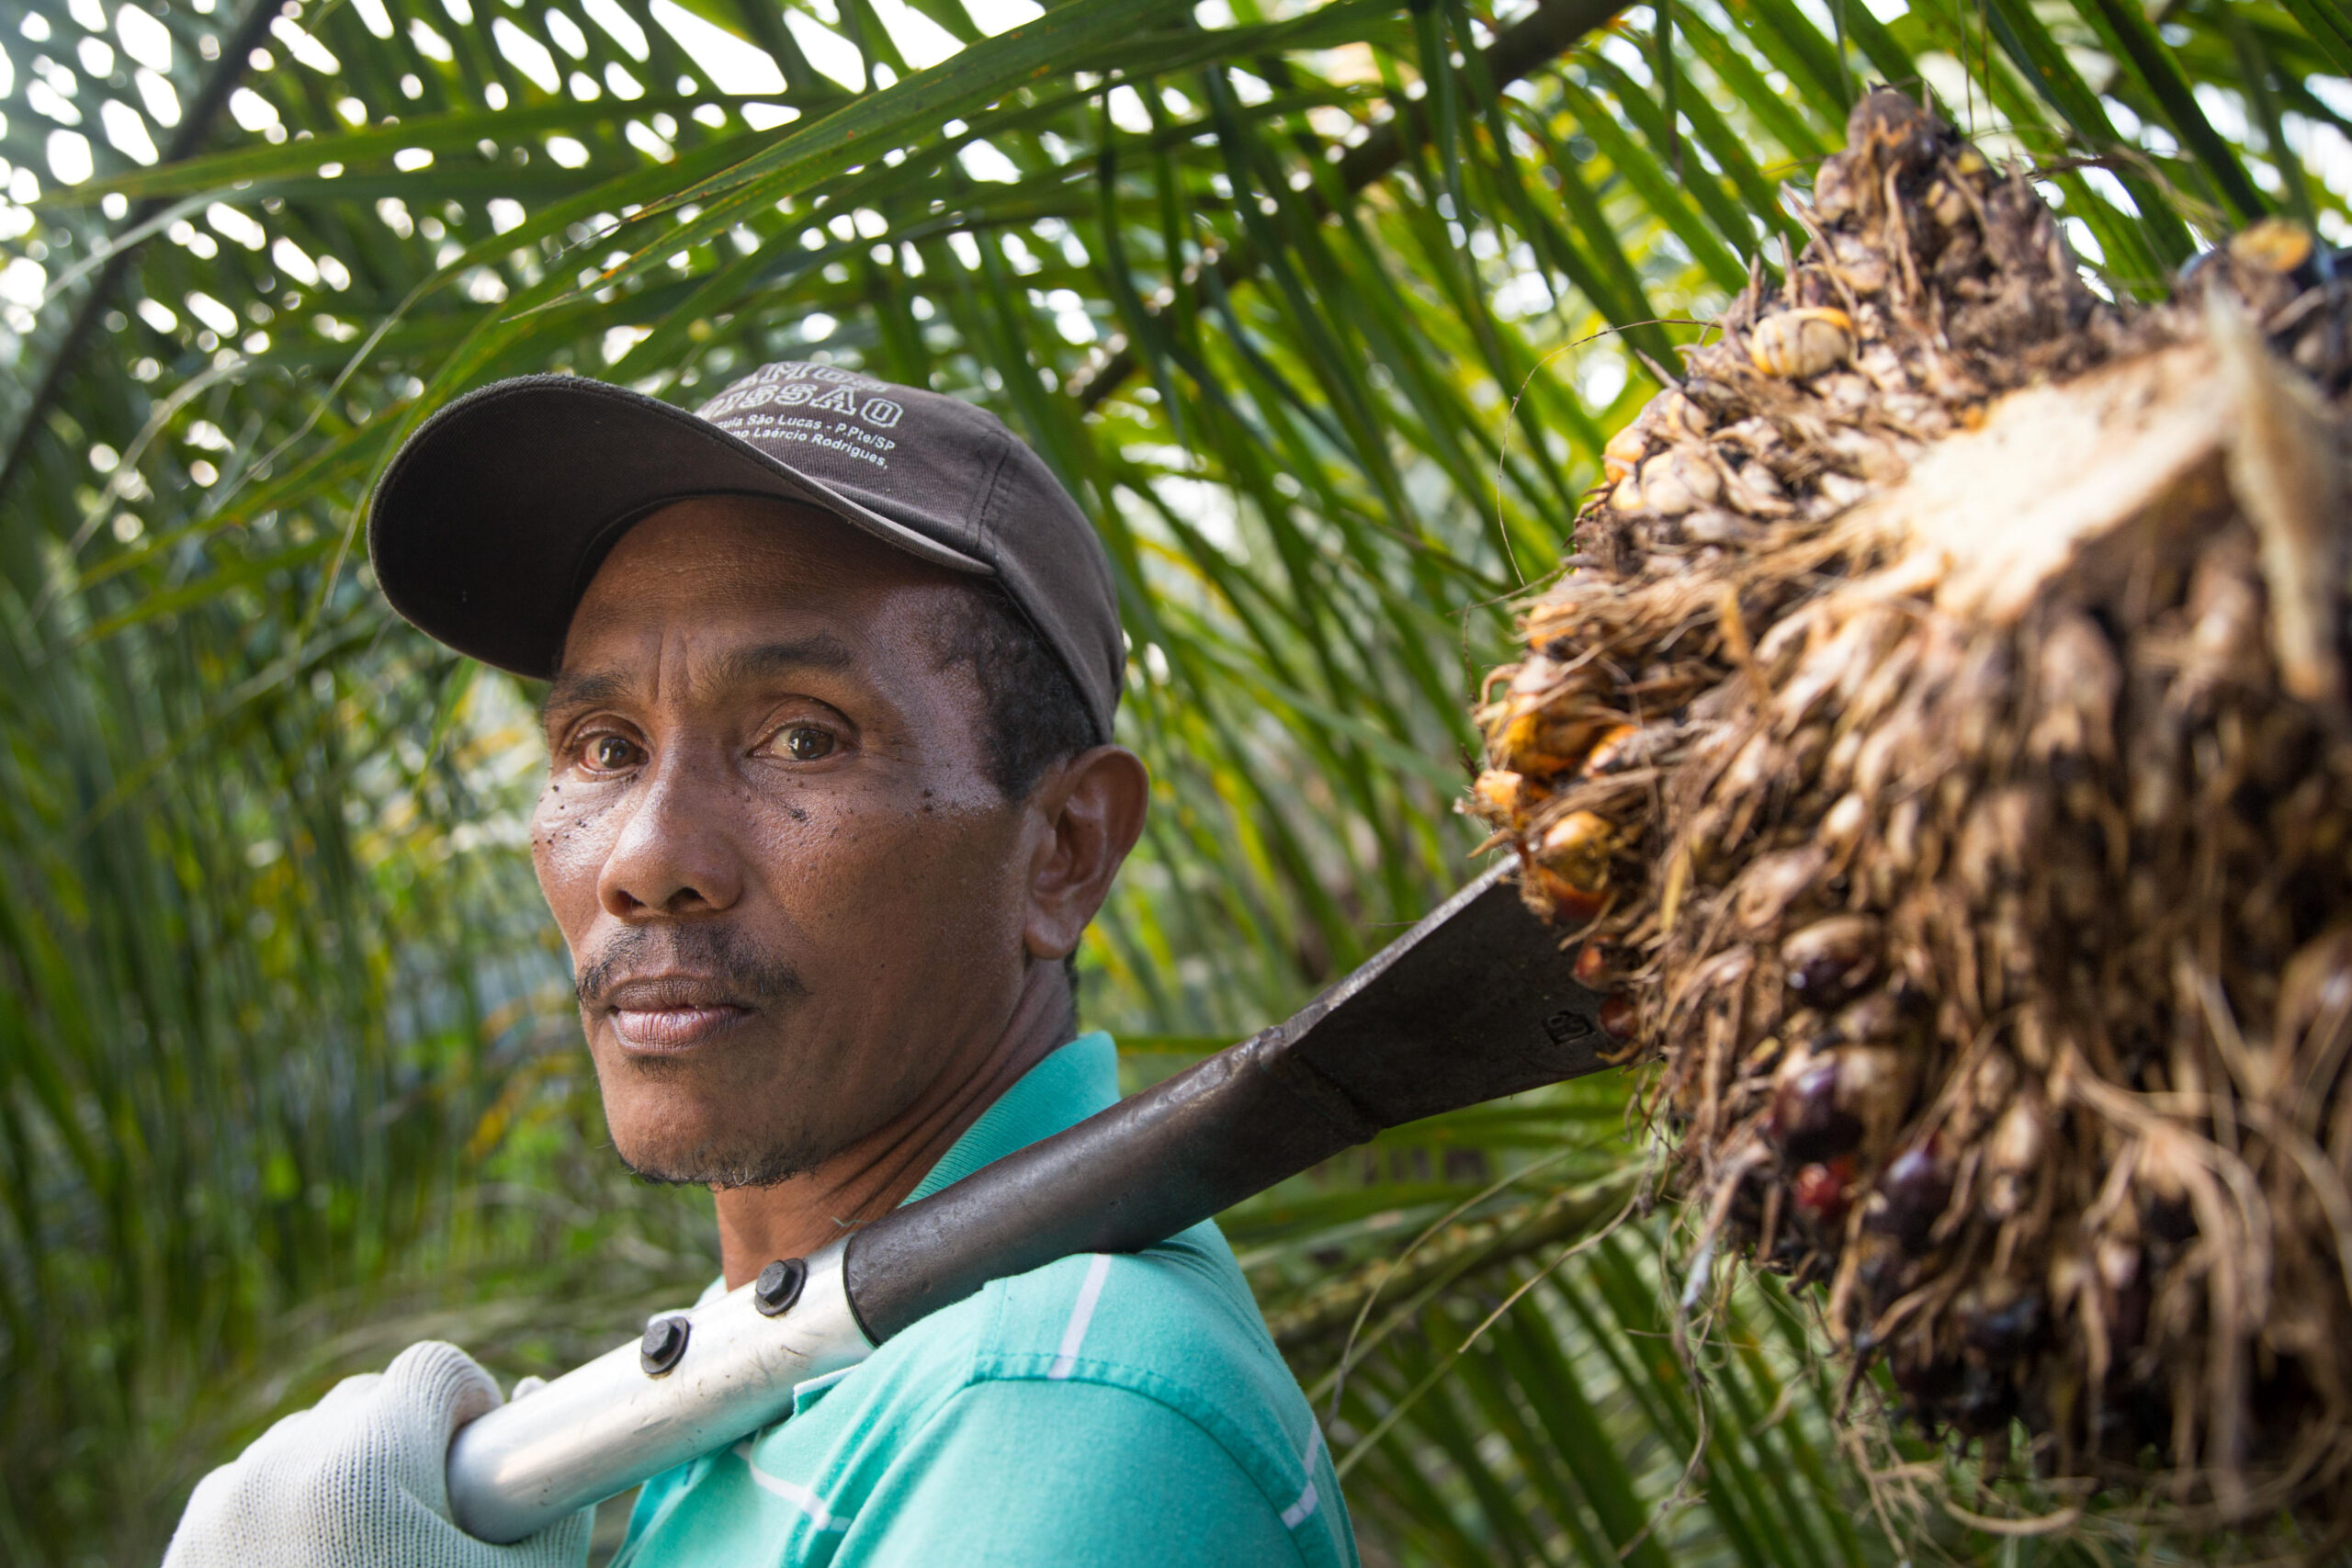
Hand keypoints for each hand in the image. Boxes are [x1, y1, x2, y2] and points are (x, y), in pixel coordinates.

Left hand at [163, 1341, 590, 1567]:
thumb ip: (552, 1508)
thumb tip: (537, 1419)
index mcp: (361, 1470)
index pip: (434, 1370)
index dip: (473, 1409)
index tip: (482, 1468)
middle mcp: (276, 1471)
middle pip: (365, 1402)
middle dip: (409, 1444)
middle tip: (434, 1525)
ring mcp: (220, 1510)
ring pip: (306, 1444)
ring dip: (348, 1476)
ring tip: (372, 1558)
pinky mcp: (185, 1551)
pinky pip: (254, 1492)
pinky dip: (292, 1516)